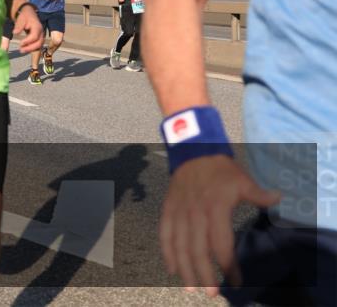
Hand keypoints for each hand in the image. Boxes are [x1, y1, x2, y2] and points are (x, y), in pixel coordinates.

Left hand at [14, 6, 43, 53]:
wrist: (29, 13)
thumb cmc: (25, 16)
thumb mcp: (21, 18)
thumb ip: (19, 26)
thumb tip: (15, 32)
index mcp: (37, 27)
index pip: (34, 36)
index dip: (28, 41)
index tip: (20, 43)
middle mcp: (41, 32)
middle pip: (39, 43)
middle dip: (30, 48)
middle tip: (21, 50)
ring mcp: (41, 35)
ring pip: (39, 45)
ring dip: (31, 49)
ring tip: (22, 50)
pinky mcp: (39, 38)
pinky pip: (38, 45)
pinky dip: (32, 48)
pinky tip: (25, 49)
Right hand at [160, 156, 279, 295]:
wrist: (192, 152)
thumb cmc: (221, 169)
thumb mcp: (242, 180)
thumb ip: (259, 194)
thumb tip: (280, 199)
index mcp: (215, 209)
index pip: (221, 244)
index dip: (228, 265)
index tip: (235, 280)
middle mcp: (195, 214)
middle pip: (198, 250)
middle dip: (204, 274)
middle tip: (212, 293)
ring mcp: (179, 213)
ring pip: (179, 246)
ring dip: (185, 269)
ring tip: (191, 288)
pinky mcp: (168, 210)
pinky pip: (164, 235)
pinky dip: (167, 252)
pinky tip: (172, 268)